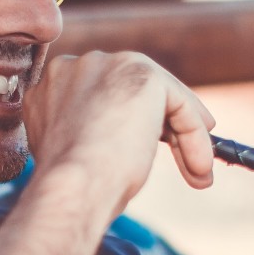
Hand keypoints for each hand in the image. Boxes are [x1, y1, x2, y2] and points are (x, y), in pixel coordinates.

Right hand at [24, 51, 215, 210]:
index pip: (104, 97)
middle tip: (187, 162)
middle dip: (163, 128)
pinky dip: (194, 135)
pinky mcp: (141, 73)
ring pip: (160, 97)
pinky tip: (199, 165)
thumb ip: (93, 133)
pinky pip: (179, 103)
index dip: (132, 125)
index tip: (153, 150)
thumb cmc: (71, 186)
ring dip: (184, 135)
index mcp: (54, 86)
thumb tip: (126, 142)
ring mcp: (109, 65)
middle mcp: (78, 66)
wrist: (72, 189)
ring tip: (199, 170)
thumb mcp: (77, 152)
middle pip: (134, 93)